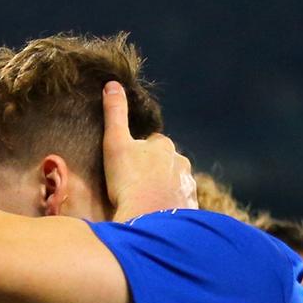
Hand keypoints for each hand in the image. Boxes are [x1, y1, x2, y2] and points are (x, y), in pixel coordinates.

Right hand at [100, 82, 193, 219]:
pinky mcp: (190, 208)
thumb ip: (115, 113)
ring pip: (174, 183)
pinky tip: (156, 215)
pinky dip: (170, 207)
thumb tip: (112, 84)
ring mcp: (188, 186)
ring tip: (145, 202)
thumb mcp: (115, 143)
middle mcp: (181, 163)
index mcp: (163, 145)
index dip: (139, 152)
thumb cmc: (127, 181)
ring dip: (163, 189)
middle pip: (166, 163)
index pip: (152, 143)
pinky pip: (180, 204)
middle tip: (134, 184)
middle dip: (154, 170)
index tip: (127, 164)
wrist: (147, 219)